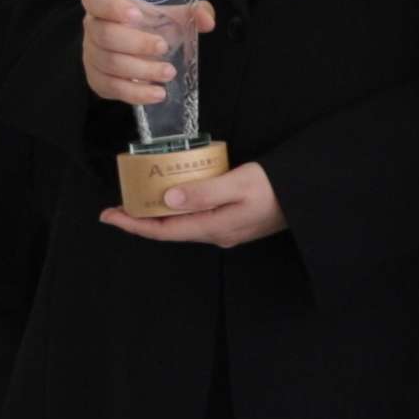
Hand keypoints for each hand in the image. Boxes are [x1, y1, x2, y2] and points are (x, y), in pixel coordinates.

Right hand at [77, 0, 202, 111]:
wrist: (135, 50)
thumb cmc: (149, 26)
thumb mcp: (170, 14)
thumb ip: (191, 12)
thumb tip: (206, 20)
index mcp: (104, 4)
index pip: (95, 0)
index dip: (112, 7)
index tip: (138, 14)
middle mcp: (92, 28)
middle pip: (105, 36)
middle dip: (136, 43)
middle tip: (164, 48)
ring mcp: (91, 55)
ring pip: (110, 64)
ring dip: (141, 70)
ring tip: (168, 73)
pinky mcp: (97, 80)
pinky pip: (112, 88)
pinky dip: (136, 93)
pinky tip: (157, 93)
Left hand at [102, 159, 282, 248]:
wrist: (309, 197)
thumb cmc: (276, 188)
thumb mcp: (238, 184)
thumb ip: (203, 193)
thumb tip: (166, 201)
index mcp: (213, 227)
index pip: (163, 230)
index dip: (133, 224)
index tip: (108, 215)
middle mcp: (216, 233)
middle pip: (169, 229)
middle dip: (140, 219)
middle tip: (117, 205)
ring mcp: (225, 229)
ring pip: (182, 224)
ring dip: (157, 214)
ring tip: (138, 199)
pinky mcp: (233, 220)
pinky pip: (196, 217)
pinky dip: (178, 208)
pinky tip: (172, 195)